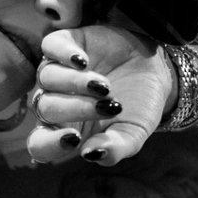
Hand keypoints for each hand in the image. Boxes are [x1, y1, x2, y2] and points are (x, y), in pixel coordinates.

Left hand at [27, 26, 174, 168]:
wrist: (156, 72)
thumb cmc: (139, 109)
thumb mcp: (132, 135)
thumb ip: (113, 150)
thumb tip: (89, 154)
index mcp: (66, 131)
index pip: (40, 144)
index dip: (50, 144)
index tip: (73, 139)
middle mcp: (55, 102)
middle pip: (45, 108)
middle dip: (75, 109)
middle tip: (106, 106)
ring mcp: (58, 72)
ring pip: (47, 78)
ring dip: (75, 83)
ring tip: (104, 86)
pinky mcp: (67, 44)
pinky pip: (50, 47)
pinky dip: (64, 54)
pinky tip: (83, 61)